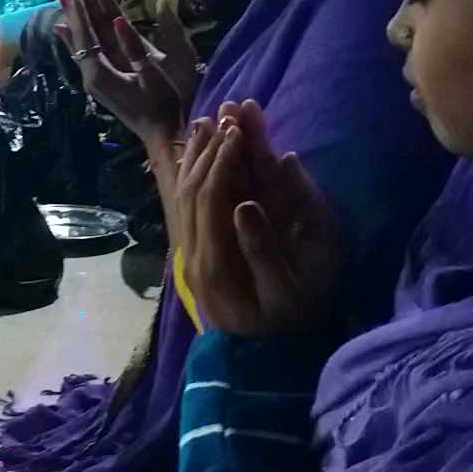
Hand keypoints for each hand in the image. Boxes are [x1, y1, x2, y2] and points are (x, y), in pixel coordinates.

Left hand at [56, 0, 188, 148]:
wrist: (161, 135)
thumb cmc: (162, 105)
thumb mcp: (152, 76)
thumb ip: (135, 48)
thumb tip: (119, 21)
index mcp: (101, 74)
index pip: (87, 35)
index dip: (82, 11)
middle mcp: (92, 76)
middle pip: (80, 38)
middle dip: (75, 11)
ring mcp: (95, 80)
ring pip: (81, 45)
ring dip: (75, 21)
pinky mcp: (101, 82)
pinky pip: (85, 54)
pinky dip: (76, 38)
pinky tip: (65, 31)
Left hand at [175, 101, 339, 337]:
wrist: (260, 363)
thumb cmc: (287, 324)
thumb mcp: (285, 292)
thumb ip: (264, 247)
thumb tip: (248, 201)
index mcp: (215, 261)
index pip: (213, 194)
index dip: (225, 155)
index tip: (241, 121)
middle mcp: (195, 255)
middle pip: (194, 188)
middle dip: (211, 146)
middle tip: (228, 108)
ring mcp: (191, 256)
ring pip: (185, 195)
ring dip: (198, 155)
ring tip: (211, 120)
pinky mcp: (196, 257)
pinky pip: (187, 207)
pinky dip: (194, 174)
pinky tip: (201, 154)